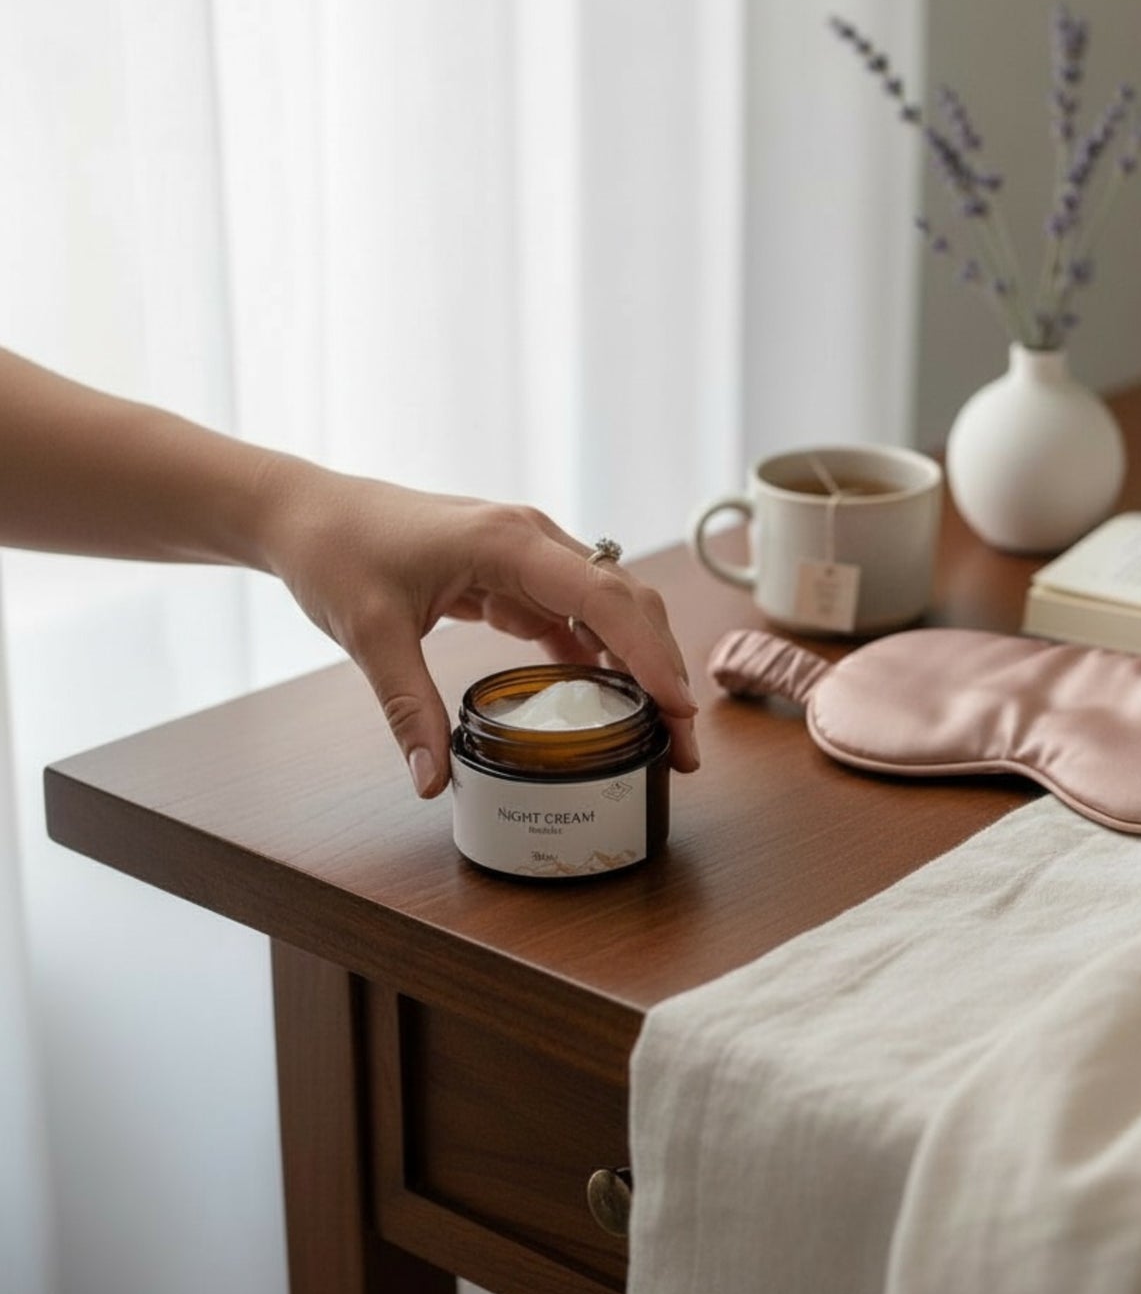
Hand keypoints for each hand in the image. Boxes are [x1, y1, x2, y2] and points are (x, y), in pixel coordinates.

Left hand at [258, 459, 700, 795]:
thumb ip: (408, 707)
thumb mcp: (370, 634)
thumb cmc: (336, 551)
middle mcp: (531, 539)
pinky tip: (607, 698)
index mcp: (508, 541)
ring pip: (607, 607)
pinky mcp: (512, 573)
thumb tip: (433, 781)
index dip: (648, 652)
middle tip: (681, 741)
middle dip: (661, 667)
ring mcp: (526, 554)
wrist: (306, 512)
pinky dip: (597, 655)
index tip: (678, 707)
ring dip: (637, 663)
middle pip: (623, 600)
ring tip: (658, 730)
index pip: (603, 596)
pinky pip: (572, 615)